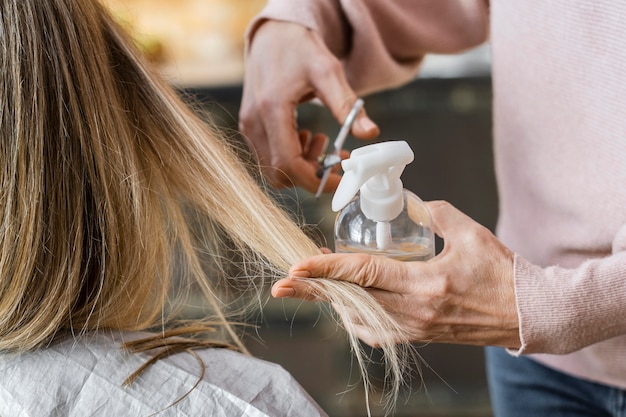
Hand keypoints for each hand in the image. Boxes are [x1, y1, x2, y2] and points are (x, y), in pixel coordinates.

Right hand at [239, 20, 378, 192]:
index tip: (340, 179)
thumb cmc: (299, 48)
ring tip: (323, 142)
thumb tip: (369, 133)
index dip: (315, 180)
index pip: (288, 164)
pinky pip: (269, 157)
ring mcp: (249, 126)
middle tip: (334, 158)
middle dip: (310, 174)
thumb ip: (347, 105)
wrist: (273, 33)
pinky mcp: (251, 127)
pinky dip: (292, 157)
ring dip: (302, 166)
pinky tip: (308, 137)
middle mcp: (254, 122)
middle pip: (279, 174)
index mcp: (272, 109)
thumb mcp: (328, 72)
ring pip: (274, 170)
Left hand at [272, 200, 520, 348]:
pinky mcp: (418, 336)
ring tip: (308, 288)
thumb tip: (408, 202)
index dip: (327, 269)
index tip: (297, 266)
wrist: (527, 314)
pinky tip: (344, 306)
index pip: (365, 273)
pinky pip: (376, 332)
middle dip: (313, 291)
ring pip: (358, 317)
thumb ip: (434, 212)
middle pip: (351, 300)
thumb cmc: (502, 273)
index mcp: (425, 283)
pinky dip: (353, 318)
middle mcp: (414, 311)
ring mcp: (414, 328)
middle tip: (283, 285)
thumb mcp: (469, 233)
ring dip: (330, 302)